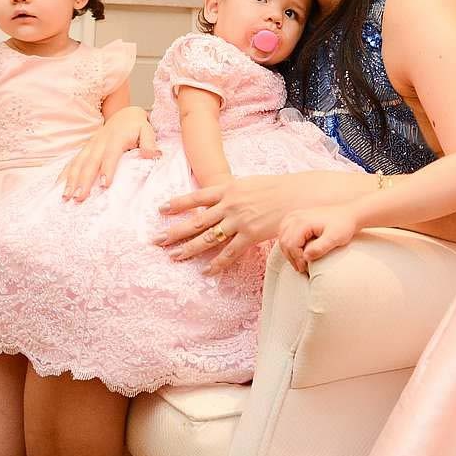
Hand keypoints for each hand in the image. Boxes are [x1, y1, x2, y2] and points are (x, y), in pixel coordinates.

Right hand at [60, 106, 158, 201]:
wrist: (125, 115)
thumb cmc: (137, 126)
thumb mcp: (148, 131)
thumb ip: (150, 142)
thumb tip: (152, 154)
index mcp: (116, 139)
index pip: (110, 156)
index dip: (107, 170)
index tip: (104, 185)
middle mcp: (100, 143)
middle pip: (90, 162)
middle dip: (83, 180)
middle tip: (79, 197)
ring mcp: (90, 146)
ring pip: (78, 163)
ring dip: (70, 179)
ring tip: (66, 196)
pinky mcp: (85, 150)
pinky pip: (72, 162)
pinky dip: (64, 174)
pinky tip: (58, 187)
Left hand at [154, 171, 352, 274]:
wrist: (299, 195)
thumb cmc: (277, 188)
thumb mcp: (251, 184)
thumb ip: (234, 192)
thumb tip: (221, 196)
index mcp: (229, 189)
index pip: (197, 197)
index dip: (178, 203)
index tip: (160, 209)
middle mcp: (230, 205)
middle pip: (196, 220)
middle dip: (175, 231)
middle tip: (157, 240)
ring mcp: (239, 221)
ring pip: (208, 238)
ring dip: (189, 248)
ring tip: (174, 257)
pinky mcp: (250, 235)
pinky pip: (230, 253)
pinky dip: (217, 264)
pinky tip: (207, 272)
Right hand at [278, 205, 359, 273]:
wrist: (348, 214)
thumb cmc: (343, 226)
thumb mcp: (335, 239)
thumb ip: (319, 248)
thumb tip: (305, 257)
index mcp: (303, 221)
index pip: (291, 244)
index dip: (297, 259)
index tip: (305, 268)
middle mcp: (296, 217)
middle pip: (284, 242)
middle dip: (292, 257)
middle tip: (302, 268)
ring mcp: (294, 215)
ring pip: (282, 237)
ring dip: (288, 251)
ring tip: (300, 261)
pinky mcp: (296, 216)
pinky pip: (283, 231)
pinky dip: (287, 242)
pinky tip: (296, 249)